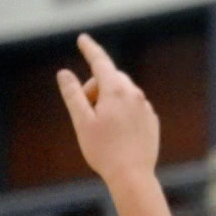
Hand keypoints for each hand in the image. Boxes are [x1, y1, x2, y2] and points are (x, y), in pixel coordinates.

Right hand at [56, 33, 164, 186]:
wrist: (133, 176)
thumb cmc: (104, 151)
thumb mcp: (82, 122)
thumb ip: (73, 95)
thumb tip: (64, 74)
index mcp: (115, 91)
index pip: (100, 62)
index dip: (90, 49)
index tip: (83, 39)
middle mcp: (134, 94)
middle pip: (110, 79)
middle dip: (95, 90)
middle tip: (86, 115)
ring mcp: (145, 107)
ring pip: (123, 94)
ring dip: (109, 103)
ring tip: (103, 130)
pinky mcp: (151, 120)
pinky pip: (134, 108)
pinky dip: (123, 114)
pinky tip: (118, 136)